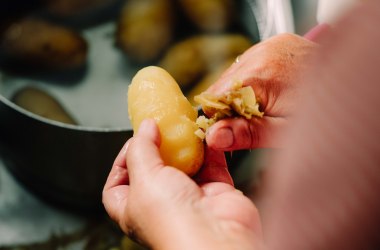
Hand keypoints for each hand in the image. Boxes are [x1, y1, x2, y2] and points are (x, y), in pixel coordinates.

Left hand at [102, 119, 261, 248]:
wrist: (216, 238)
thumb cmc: (172, 221)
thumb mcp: (144, 178)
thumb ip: (141, 149)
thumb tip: (145, 127)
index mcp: (133, 209)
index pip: (116, 184)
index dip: (121, 161)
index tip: (134, 141)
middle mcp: (160, 205)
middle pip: (153, 169)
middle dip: (158, 148)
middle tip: (161, 129)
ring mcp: (189, 197)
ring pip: (184, 164)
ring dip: (186, 145)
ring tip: (184, 127)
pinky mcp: (214, 191)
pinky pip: (212, 164)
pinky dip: (210, 148)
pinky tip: (206, 135)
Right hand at [204, 33, 316, 149]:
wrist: (351, 89)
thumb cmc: (322, 115)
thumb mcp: (283, 132)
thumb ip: (246, 133)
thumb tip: (214, 136)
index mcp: (260, 75)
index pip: (215, 98)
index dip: (221, 118)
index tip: (235, 130)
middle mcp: (262, 53)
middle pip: (223, 85)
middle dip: (232, 106)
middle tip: (257, 120)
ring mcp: (269, 45)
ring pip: (234, 75)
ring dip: (242, 93)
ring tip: (268, 105)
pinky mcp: (276, 44)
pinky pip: (249, 64)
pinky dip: (253, 81)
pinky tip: (270, 92)